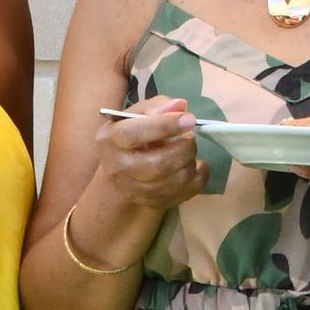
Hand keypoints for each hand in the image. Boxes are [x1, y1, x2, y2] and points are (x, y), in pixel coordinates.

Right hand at [89, 97, 207, 217]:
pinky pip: (185, 193)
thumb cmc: (133, 135)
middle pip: (158, 164)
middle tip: (191, 138)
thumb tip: (180, 106)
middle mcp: (118, 169)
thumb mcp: (137, 114)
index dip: (164, 126)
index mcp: (110, 140)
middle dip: (184, 149)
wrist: (123, 170)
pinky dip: (198, 178)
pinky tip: (196, 166)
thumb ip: (157, 107)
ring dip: (191, 163)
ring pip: (174, 181)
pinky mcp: (152, 203)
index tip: (189, 119)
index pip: (133, 134)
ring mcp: (134, 191)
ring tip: (189, 151)